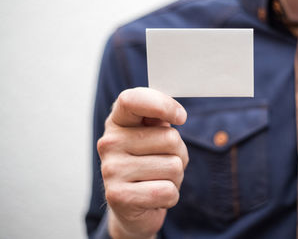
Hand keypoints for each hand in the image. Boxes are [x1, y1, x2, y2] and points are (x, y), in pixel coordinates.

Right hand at [97, 87, 187, 238]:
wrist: (132, 205)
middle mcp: (109, 142)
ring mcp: (111, 169)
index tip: (181, 117)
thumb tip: (176, 114)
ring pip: (173, 166)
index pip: (132, 99)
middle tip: (164, 162)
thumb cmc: (149, 162)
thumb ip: (161, 119)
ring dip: (176, 177)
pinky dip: (170, 196)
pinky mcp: (118, 196)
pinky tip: (154, 197)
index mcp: (118, 121)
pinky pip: (167, 191)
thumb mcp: (154, 135)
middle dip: (179, 153)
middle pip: (170, 138)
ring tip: (158, 179)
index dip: (162, 105)